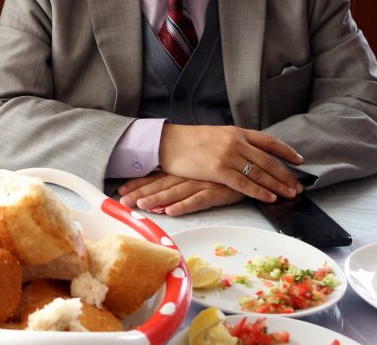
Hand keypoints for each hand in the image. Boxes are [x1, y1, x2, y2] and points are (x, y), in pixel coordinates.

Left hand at [118, 172, 244, 214]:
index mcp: (184, 169)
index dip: (138, 183)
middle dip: (140, 193)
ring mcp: (203, 182)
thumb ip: (183, 175)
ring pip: (175, 192)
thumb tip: (163, 187)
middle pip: (161, 184)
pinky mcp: (217, 191)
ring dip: (157, 199)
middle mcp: (190, 174)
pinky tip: (171, 211)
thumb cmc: (225, 169)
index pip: (156, 176)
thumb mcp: (200, 169)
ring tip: (141, 206)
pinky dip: (184, 205)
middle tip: (123, 202)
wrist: (255, 165)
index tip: (121, 190)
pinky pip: (198, 200)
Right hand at [159, 124, 303, 201]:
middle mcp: (235, 142)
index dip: (285, 151)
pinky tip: (270, 197)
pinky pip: (244, 183)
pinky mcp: (218, 170)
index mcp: (235, 132)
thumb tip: (247, 153)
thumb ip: (233, 142)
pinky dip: (259, 191)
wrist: (167, 142)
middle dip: (285, 174)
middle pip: (267, 160)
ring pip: (259, 173)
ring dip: (278, 185)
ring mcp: (228, 155)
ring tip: (290, 193)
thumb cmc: (187, 141)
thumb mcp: (215, 134)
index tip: (299, 160)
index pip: (267, 141)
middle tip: (298, 185)